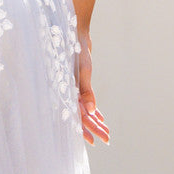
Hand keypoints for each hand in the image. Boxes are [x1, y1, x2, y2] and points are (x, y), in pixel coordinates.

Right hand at [75, 31, 109, 146]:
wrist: (72, 31)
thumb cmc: (75, 49)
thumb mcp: (83, 70)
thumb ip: (86, 91)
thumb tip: (93, 111)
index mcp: (66, 92)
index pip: (76, 117)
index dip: (85, 130)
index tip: (94, 142)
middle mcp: (68, 92)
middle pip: (82, 116)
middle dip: (94, 128)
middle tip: (107, 139)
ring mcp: (72, 88)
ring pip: (84, 110)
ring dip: (95, 121)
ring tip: (106, 132)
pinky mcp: (78, 83)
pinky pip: (85, 100)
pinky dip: (93, 109)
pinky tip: (100, 117)